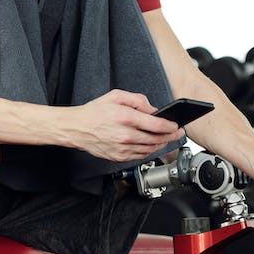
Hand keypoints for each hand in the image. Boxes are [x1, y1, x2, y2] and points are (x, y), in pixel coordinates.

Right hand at [70, 90, 184, 161]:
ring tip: (166, 139)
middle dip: (170, 136)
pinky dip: (149, 151)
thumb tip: (152, 109)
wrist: (76, 128)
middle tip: (177, 133)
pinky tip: (151, 145)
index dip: (171, 126)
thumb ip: (137, 100)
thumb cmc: (94, 112)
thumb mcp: (115, 96)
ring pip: (150, 149)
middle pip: (156, 139)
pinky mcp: (119, 157)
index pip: (157, 125)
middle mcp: (125, 135)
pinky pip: (140, 156)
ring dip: (161, 145)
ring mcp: (122, 148)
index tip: (177, 126)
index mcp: (126, 118)